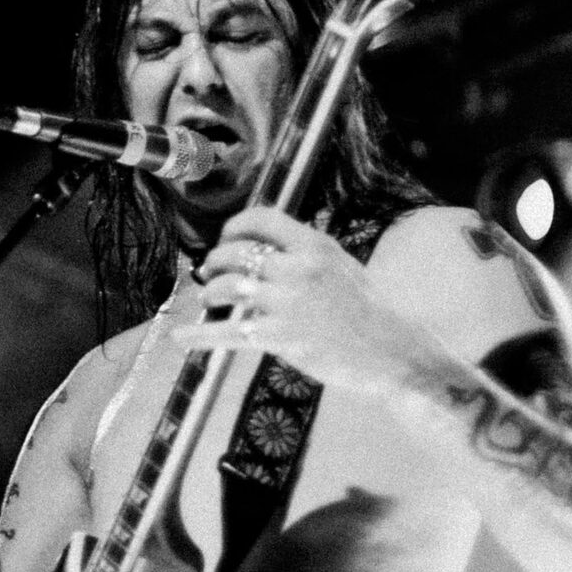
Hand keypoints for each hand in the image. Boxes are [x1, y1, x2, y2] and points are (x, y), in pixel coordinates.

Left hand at [171, 207, 440, 394]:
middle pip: (236, 253)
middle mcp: (298, 268)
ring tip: (207, 299)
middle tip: (209, 272)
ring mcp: (288, 303)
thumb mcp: (340, 266)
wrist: (391, 352)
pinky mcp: (281, 337)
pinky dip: (199, 336)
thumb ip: (305, 253)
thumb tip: (266, 245)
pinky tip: (180, 338)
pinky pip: (229, 334)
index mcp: (314, 245)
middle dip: (214, 262)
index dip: (234, 227)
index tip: (225, 238)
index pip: (261, 219)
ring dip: (209, 292)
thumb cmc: (367, 311)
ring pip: (227, 287)